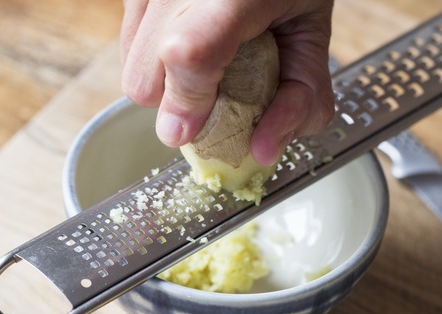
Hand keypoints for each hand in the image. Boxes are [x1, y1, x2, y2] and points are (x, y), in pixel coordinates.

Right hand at [120, 0, 335, 165]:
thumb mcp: (313, 38)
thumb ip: (299, 98)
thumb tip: (262, 152)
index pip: (188, 54)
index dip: (186, 103)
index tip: (192, 132)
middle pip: (144, 81)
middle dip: (181, 102)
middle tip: (218, 86)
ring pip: (130, 67)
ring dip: (165, 80)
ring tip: (207, 55)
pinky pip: (128, 44)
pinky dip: (154, 53)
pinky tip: (190, 33)